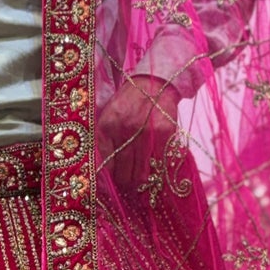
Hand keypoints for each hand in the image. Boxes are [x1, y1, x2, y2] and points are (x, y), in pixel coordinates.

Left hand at [99, 75, 180, 193]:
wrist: (154, 82)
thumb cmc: (129, 101)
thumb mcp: (109, 115)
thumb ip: (105, 140)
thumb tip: (105, 172)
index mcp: (107, 125)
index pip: (107, 165)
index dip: (112, 178)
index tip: (116, 183)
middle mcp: (125, 129)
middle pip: (124, 172)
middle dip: (126, 183)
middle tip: (129, 186)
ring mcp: (146, 132)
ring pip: (141, 172)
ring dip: (141, 181)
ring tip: (141, 183)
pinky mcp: (164, 133)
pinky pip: (159, 162)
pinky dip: (157, 169)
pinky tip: (155, 168)